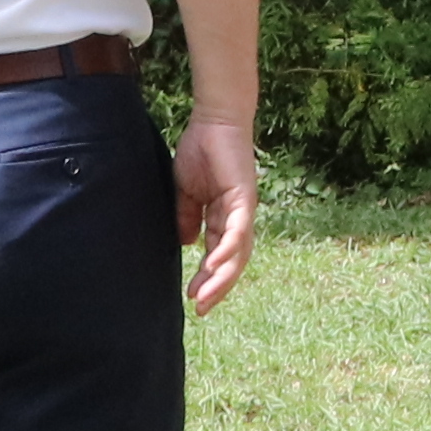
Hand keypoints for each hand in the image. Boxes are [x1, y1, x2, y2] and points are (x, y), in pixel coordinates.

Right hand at [173, 117, 262, 311]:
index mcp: (223, 217)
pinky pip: (237, 230)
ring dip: (221, 277)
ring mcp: (243, 209)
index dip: (207, 278)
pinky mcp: (244, 198)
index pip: (217, 255)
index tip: (192, 299)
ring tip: (205, 297)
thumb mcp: (186, 191)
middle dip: (217, 287)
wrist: (213, 120)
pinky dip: (227, 250)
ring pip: (237, 253)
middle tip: (201, 310)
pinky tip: (213, 266)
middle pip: (232, 262)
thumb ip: (186, 217)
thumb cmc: (201, 150)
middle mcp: (237, 218)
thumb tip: (187, 244)